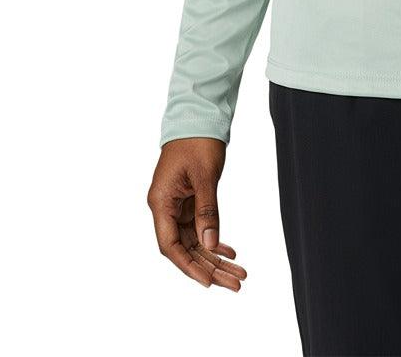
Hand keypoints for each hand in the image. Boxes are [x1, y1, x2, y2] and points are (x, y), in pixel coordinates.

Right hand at [147, 137, 247, 289]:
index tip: (208, 282)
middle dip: (210, 267)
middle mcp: (165, 207)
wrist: (198, 115)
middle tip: (236, 283)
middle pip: (186, 248)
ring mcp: (177, 205)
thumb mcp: (205, 176)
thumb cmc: (197, 141)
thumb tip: (210, 245)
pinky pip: (200, 227)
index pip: (171, 245)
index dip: (189, 266)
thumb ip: (207, 210)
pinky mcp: (189, 200)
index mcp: (161, 202)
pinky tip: (231, 251)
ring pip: (195, 240)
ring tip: (239, 273)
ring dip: (215, 257)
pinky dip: (215, 239)